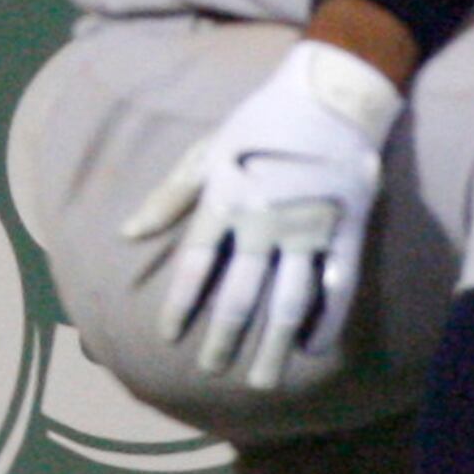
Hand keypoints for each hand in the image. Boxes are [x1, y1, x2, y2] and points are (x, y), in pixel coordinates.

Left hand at [122, 39, 404, 390]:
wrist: (331, 95)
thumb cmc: (261, 122)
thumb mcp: (205, 151)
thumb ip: (168, 197)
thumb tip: (126, 234)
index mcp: (224, 200)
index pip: (196, 264)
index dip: (180, 303)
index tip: (168, 336)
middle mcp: (263, 222)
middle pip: (239, 293)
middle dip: (223, 336)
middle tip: (212, 371)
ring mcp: (308, 229)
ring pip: (288, 300)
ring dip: (273, 344)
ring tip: (262, 379)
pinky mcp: (347, 231)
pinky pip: (338, 286)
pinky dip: (327, 320)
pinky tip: (313, 349)